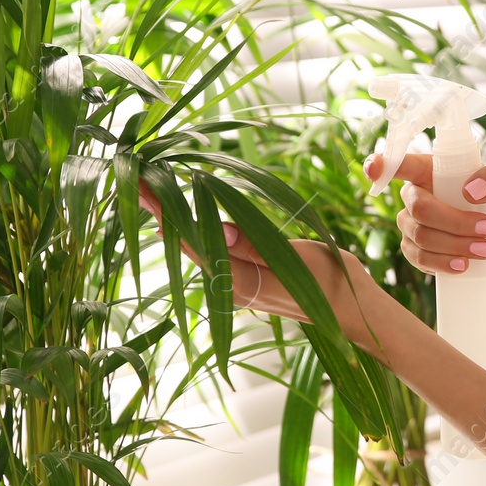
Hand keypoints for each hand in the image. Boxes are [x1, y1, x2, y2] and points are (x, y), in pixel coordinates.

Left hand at [135, 177, 388, 339]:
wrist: (349, 309)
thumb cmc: (326, 282)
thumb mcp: (292, 257)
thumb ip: (252, 246)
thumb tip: (214, 229)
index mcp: (235, 281)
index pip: (189, 239)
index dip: (163, 210)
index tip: (140, 184)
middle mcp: (228, 283)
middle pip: (186, 240)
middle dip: (161, 209)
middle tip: (136, 176)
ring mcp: (237, 280)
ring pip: (198, 244)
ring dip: (176, 217)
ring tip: (154, 189)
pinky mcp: (248, 274)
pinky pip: (214, 248)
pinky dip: (199, 226)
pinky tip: (191, 213)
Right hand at [363, 152, 485, 277]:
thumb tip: (469, 190)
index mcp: (434, 172)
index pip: (403, 164)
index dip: (383, 164)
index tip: (374, 169)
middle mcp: (418, 196)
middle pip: (419, 206)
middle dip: (454, 221)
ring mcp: (412, 225)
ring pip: (421, 234)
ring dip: (455, 244)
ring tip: (485, 250)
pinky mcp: (415, 252)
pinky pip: (419, 257)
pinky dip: (444, 262)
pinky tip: (463, 264)